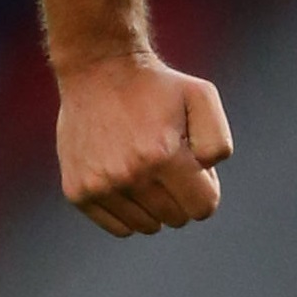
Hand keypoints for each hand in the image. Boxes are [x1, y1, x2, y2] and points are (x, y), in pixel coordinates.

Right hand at [54, 52, 233, 236]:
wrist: (99, 70)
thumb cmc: (157, 86)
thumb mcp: (203, 96)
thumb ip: (218, 141)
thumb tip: (205, 174)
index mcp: (164, 156)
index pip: (203, 207)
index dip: (206, 187)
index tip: (194, 166)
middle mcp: (130, 176)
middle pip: (176, 218)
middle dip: (181, 193)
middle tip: (168, 161)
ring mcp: (100, 186)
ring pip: (147, 226)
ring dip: (154, 204)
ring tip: (144, 166)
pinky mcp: (78, 192)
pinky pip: (118, 227)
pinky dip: (128, 211)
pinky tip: (125, 179)